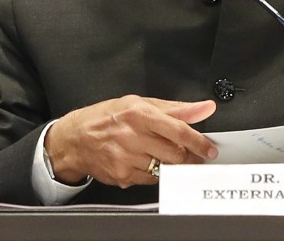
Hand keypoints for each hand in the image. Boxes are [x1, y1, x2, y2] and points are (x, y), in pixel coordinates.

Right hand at [45, 96, 217, 187]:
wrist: (74, 139)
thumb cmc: (106, 117)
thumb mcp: (139, 103)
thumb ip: (175, 108)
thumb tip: (204, 108)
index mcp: (139, 114)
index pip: (178, 130)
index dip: (198, 142)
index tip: (209, 149)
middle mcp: (132, 136)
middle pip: (175, 154)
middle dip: (189, 157)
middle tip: (193, 155)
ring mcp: (126, 158)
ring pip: (164, 169)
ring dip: (172, 166)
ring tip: (166, 156)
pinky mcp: (122, 176)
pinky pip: (150, 180)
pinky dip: (154, 173)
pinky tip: (146, 162)